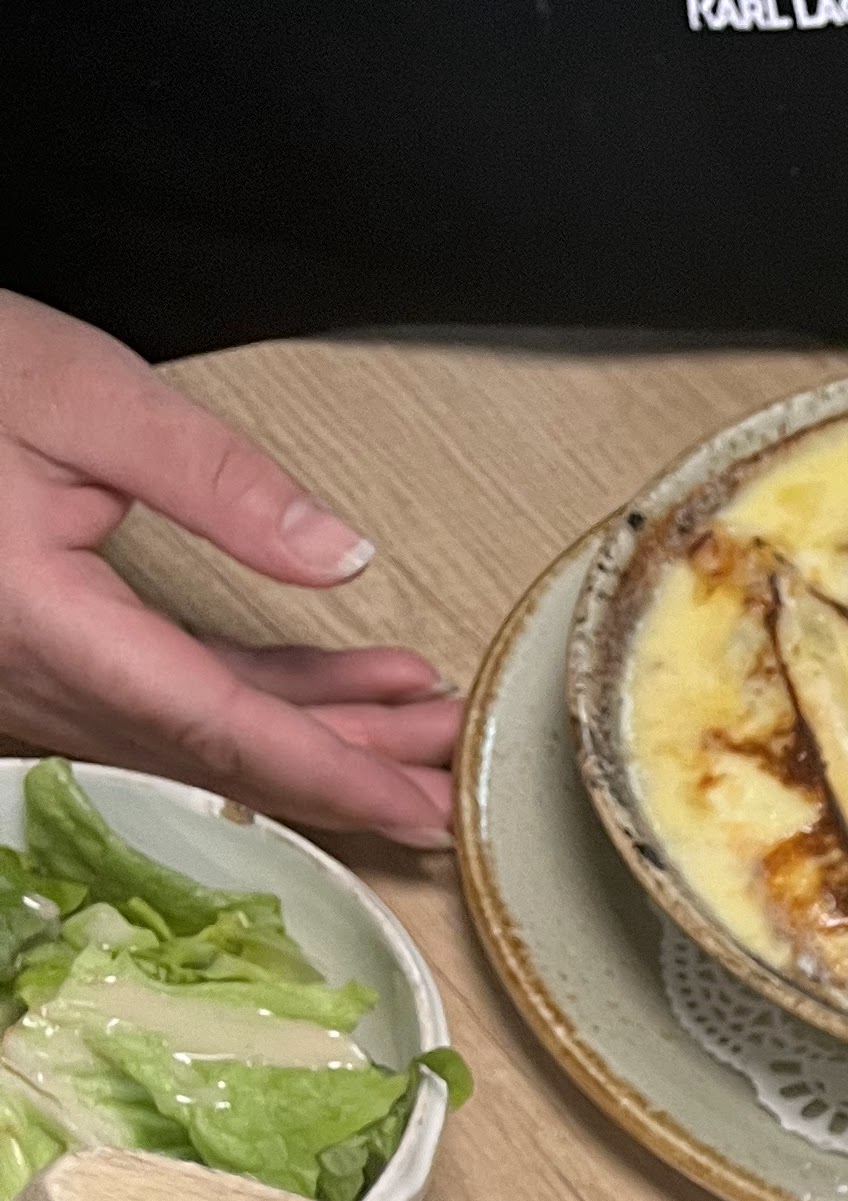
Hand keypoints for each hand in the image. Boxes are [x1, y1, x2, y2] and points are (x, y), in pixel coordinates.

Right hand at [0, 293, 454, 845]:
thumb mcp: (79, 392)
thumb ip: (215, 479)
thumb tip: (341, 555)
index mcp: (45, 624)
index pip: (217, 726)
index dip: (329, 775)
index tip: (420, 808)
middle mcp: (31, 677)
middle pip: (217, 751)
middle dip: (346, 765)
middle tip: (452, 780)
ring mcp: (28, 678)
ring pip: (195, 733)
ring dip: (312, 732)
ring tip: (418, 720)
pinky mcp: (38, 657)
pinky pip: (159, 698)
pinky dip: (251, 697)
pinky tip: (335, 684)